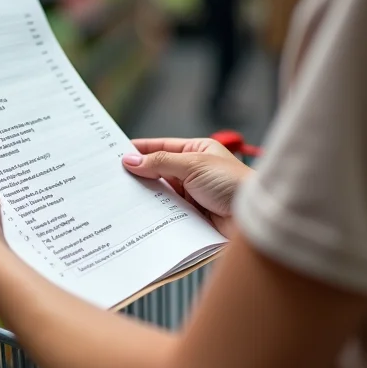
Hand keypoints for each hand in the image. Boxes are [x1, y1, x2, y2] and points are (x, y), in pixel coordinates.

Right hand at [122, 138, 251, 237]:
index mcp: (196, 151)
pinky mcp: (191, 216)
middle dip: (139, 174)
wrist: (253, 220)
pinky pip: (167, 212)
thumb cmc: (233, 184)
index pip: (161, 147)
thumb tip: (131, 160)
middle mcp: (193, 172)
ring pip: (161, 192)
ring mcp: (192, 194)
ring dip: (146, 195)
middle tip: (113, 177)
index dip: (140, 149)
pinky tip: (139, 214)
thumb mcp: (193, 165)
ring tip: (121, 196)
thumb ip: (160, 162)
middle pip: (158, 171)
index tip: (116, 153)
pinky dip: (155, 213)